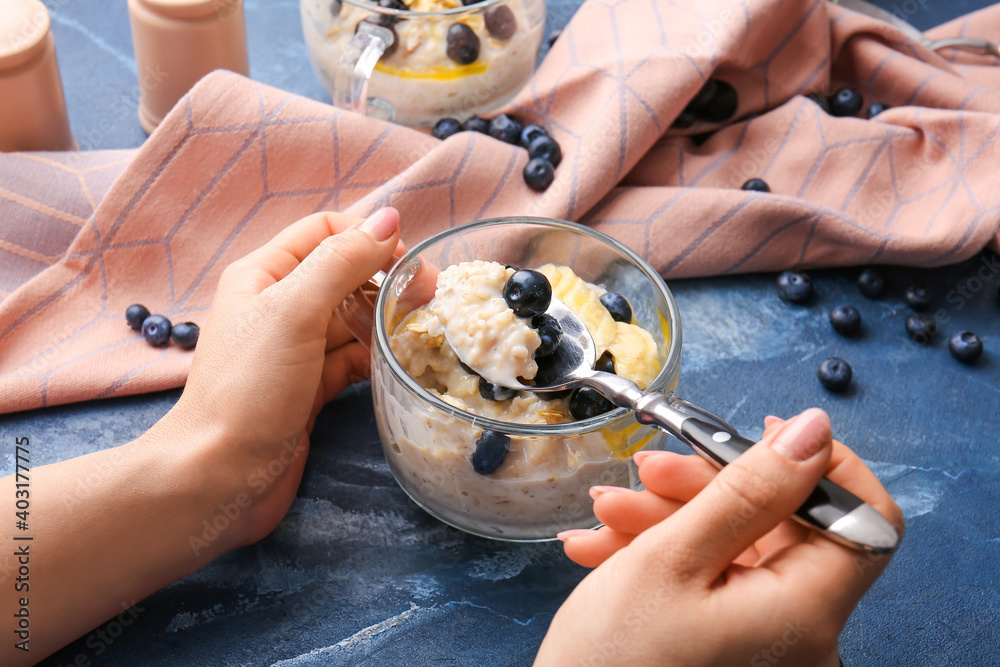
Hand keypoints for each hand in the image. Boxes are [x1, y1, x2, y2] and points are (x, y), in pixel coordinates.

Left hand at [156, 208, 401, 547]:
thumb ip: (341, 261)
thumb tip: (388, 218)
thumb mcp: (294, 311)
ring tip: (424, 327)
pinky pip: (351, 359)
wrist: (219, 477)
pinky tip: (400, 362)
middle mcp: (277, 307)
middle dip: (385, 278)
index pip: (325, 231)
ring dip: (385, 318)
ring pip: (351, 318)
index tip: (408, 261)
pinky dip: (375, 356)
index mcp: (263, 274)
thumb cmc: (249, 388)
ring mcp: (294, 350)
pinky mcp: (309, 389)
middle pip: (343, 274)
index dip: (368, 237)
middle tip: (430, 296)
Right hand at [537, 408, 903, 666]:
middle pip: (782, 526)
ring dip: (668, 517)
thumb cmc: (613, 662)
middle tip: (648, 469)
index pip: (862, 519)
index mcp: (804, 612)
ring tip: (607, 511)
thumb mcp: (672, 558)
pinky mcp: (729, 642)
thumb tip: (812, 430)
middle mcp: (799, 630)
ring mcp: (764, 639)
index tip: (762, 435)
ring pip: (735, 547)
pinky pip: (711, 579)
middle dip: (707, 488)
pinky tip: (608, 545)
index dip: (820, 466)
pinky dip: (663, 554)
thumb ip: (747, 490)